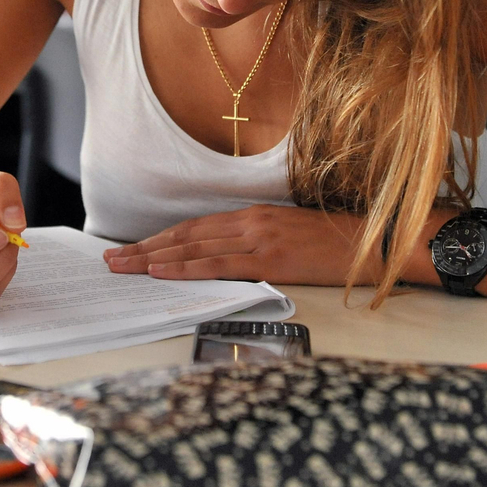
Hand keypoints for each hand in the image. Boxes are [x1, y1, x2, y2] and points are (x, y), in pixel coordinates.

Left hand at [102, 205, 376, 285]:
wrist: (375, 242)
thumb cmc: (336, 244)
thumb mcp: (289, 237)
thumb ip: (256, 244)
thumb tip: (225, 261)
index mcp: (253, 215)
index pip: (195, 227)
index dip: (160, 238)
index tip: (132, 247)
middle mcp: (250, 221)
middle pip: (185, 234)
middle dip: (143, 247)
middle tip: (111, 258)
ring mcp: (258, 239)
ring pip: (192, 247)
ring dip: (152, 258)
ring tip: (123, 267)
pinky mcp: (270, 259)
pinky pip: (217, 264)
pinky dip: (185, 267)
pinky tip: (161, 271)